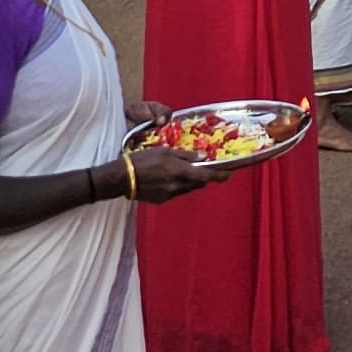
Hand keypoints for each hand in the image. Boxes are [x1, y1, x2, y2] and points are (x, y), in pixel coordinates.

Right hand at [120, 142, 234, 201]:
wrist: (123, 178)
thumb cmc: (143, 159)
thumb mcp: (165, 151)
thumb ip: (185, 156)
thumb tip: (204, 157)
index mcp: (179, 171)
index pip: (206, 176)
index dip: (219, 176)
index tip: (229, 174)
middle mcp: (177, 186)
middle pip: (198, 183)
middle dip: (204, 177)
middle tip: (205, 168)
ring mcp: (169, 195)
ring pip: (188, 189)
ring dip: (191, 181)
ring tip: (184, 171)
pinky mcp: (162, 200)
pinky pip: (176, 193)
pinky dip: (178, 186)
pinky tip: (169, 178)